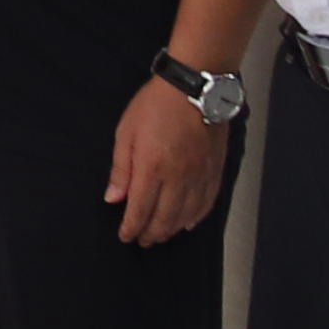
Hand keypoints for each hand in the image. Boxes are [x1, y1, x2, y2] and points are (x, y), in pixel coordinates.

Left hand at [104, 76, 232, 242]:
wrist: (195, 87)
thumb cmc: (156, 105)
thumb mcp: (126, 132)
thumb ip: (121, 170)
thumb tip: (113, 198)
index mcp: (152, 168)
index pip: (140, 210)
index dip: (131, 228)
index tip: (125, 236)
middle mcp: (178, 177)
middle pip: (164, 218)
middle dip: (151, 234)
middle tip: (143, 241)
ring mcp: (199, 175)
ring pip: (186, 215)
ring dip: (172, 229)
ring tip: (161, 235)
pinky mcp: (214, 170)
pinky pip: (207, 202)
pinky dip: (196, 217)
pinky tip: (187, 223)